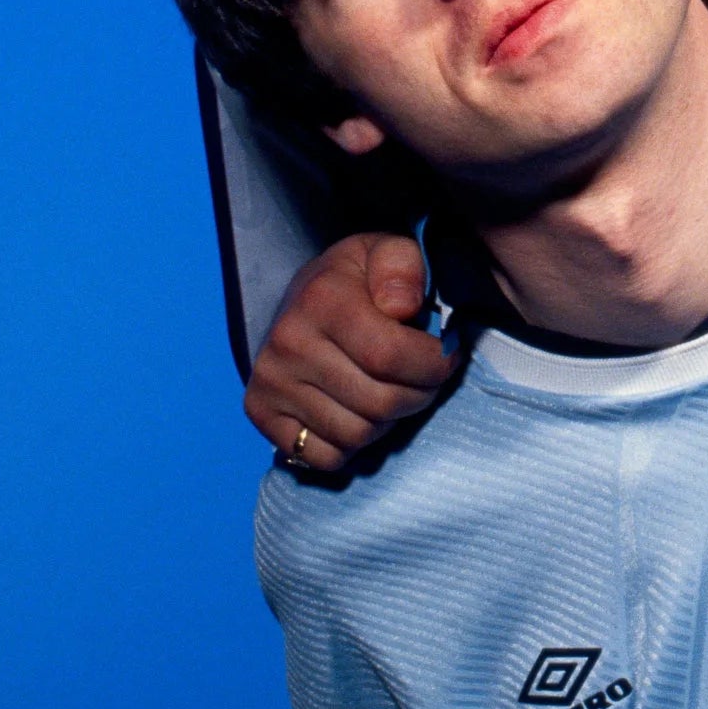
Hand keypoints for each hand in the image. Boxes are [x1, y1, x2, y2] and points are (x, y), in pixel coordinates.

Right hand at [245, 232, 455, 468]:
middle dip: (419, 396)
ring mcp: (270, 381)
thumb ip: (403, 266)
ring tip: (391, 392)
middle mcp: (288, 342)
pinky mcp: (260, 412)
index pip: (390, 356)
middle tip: (425, 380)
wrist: (302, 298)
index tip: (447, 358)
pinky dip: (352, 446)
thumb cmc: (357, 280)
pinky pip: (324, 457)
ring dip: (388, 422)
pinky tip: (357, 413)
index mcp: (322, 299)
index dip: (433, 366)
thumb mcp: (388, 251)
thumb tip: (402, 308)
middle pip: (379, 402)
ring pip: (357, 435)